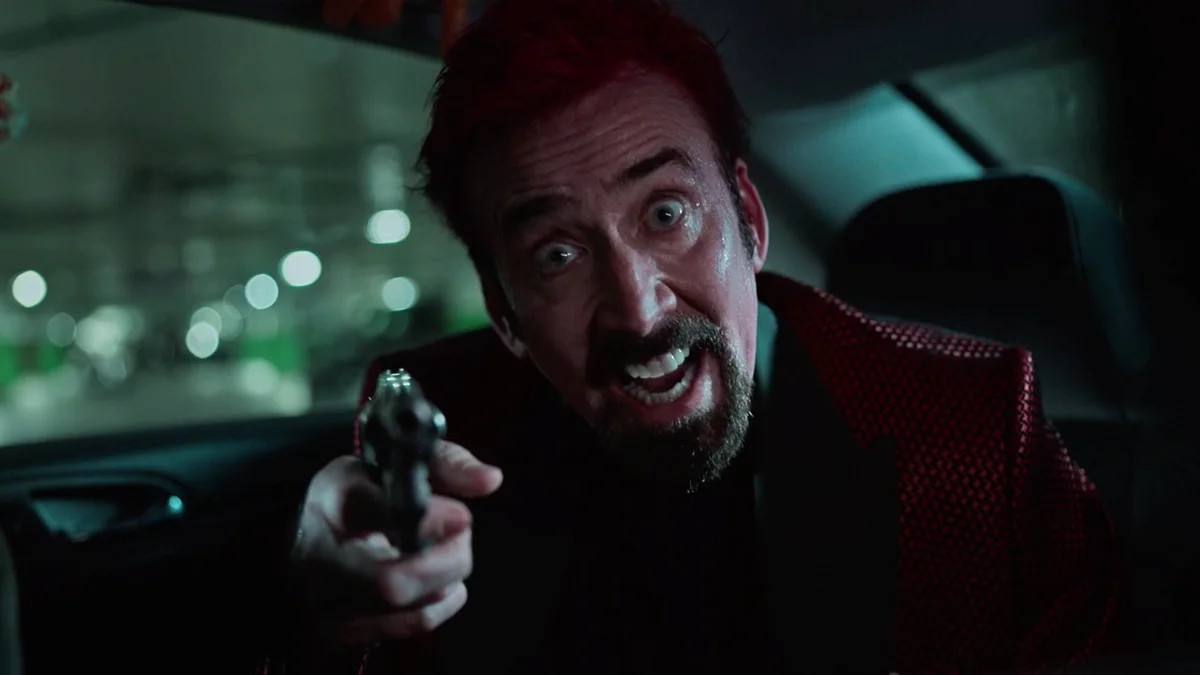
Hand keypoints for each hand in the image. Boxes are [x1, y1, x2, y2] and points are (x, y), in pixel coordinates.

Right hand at [293, 441, 502, 645]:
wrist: (307, 538)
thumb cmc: (357, 497)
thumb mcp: (392, 463)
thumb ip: (446, 464)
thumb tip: (490, 480)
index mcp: (331, 503)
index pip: (378, 514)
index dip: (429, 519)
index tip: (462, 517)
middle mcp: (320, 561)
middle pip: (393, 582)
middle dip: (446, 560)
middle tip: (460, 534)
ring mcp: (329, 605)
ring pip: (414, 608)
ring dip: (447, 577)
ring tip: (442, 550)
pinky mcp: (348, 633)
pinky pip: (415, 624)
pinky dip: (439, 600)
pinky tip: (435, 577)